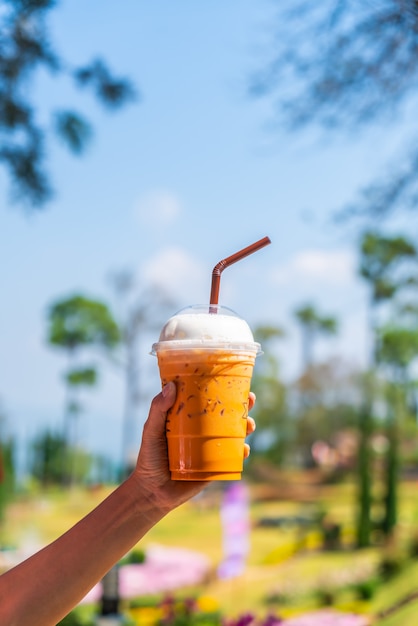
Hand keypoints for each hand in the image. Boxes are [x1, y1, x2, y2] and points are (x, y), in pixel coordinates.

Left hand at [134, 382, 255, 511]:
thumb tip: (171, 386)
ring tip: (249, 425)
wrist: (153, 491)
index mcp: (190, 418)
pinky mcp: (215, 466)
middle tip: (250, 400)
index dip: (223, 389)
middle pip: (227, 415)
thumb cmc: (149, 457)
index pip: (209, 399)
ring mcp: (211, 448)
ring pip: (234, 434)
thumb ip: (158, 409)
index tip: (234, 380)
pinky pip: (233, 457)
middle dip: (243, 406)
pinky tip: (244, 449)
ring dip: (246, 427)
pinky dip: (242, 452)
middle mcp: (203, 431)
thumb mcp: (152, 430)